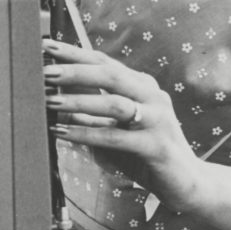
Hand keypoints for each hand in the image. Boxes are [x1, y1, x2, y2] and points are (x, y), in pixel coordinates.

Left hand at [43, 39, 199, 209]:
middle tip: (44, 71)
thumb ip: (91, 110)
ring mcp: (157, 120)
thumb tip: (54, 95)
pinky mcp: (156, 146)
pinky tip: (64, 133)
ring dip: (78, 102)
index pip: (104, 63)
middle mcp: (152, 96)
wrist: (186, 182)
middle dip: (74, 71)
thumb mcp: (116, 127)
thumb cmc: (145, 153)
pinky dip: (87, 134)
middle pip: (110, 75)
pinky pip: (116, 138)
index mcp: (142, 86)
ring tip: (49, 102)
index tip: (46, 46)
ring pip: (114, 104)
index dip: (75, 53)